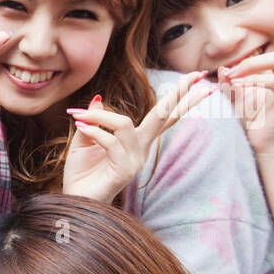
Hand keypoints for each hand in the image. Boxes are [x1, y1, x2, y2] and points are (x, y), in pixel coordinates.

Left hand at [63, 72, 211, 202]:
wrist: (73, 199)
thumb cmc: (80, 173)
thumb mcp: (84, 139)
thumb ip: (94, 120)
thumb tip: (97, 98)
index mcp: (137, 141)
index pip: (164, 116)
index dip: (180, 97)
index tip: (199, 77)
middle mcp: (142, 149)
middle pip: (164, 116)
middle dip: (181, 94)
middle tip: (200, 74)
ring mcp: (136, 160)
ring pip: (125, 125)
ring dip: (99, 118)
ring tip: (78, 117)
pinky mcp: (125, 170)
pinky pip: (110, 142)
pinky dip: (93, 132)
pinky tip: (79, 128)